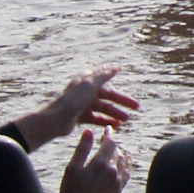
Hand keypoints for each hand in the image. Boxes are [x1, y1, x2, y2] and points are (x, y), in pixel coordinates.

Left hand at [14, 65, 138, 149]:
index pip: (104, 77)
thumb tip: (116, 67)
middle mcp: (85, 92)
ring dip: (115, 114)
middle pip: (108, 96)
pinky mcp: (81, 117)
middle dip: (122, 101)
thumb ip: (104, 75)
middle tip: (137, 107)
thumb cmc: (74, 99)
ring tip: (126, 120)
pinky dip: (106, 121)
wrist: (57, 119)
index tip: (121, 70)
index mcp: (87, 81)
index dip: (112, 73)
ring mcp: (83, 105)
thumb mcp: (90, 84)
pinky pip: (97, 119)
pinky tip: (115, 125)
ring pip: (104, 109)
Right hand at [58, 128, 128, 192]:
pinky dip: (127, 164)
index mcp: (101, 163)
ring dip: (118, 153)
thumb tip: (89, 131)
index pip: (110, 143)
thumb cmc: (72, 192)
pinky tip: (126, 161)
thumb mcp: (72, 169)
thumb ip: (82, 149)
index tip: (108, 129)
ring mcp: (118, 180)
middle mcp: (113, 170)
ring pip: (123, 161)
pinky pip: (127, 172)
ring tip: (113, 150)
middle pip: (116, 152)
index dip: (109, 134)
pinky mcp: (120, 188)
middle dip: (111, 144)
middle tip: (105, 139)